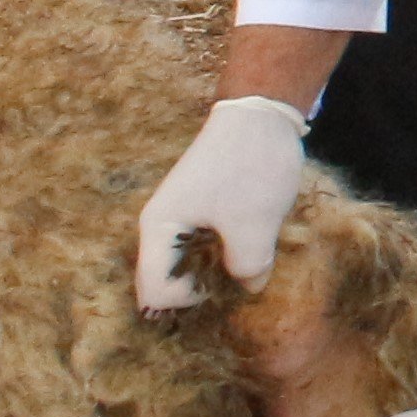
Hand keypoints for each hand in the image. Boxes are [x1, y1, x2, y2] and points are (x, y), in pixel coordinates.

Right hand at [135, 95, 306, 311]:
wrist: (261, 114)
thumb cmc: (251, 168)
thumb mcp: (253, 225)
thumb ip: (247, 267)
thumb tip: (250, 286)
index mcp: (159, 229)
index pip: (154, 293)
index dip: (187, 302)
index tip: (223, 287)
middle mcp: (162, 227)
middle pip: (168, 282)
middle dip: (201, 292)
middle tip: (239, 285)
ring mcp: (183, 218)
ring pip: (190, 265)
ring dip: (217, 274)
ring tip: (250, 268)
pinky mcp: (205, 211)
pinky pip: (206, 248)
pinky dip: (226, 256)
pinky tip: (255, 251)